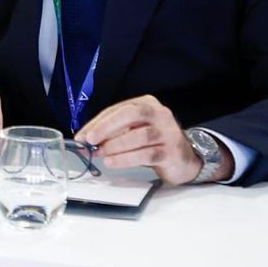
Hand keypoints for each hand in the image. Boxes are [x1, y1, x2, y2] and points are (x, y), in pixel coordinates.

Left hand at [75, 95, 219, 185]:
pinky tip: (113, 162)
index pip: (118, 109)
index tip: (82, 135)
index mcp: (147, 103)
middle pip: (131, 114)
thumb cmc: (154, 143)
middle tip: (90, 140)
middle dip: (107, 127)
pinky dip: (126, 159)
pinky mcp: (172, 152)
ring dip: (116, 146)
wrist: (185, 160)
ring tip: (101, 154)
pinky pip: (147, 154)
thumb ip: (113, 133)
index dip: (97, 122)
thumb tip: (86, 142)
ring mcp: (168, 132)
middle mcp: (159, 114)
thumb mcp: (134, 131)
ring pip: (140, 135)